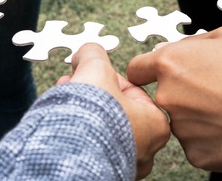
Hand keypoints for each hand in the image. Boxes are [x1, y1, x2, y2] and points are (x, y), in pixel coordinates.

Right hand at [56, 44, 169, 179]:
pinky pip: (92, 148)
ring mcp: (126, 165)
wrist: (69, 152)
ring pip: (104, 130)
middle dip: (93, 95)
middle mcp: (146, 150)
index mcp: (157, 125)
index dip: (107, 78)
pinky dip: (80, 133)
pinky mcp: (104, 173)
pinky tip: (64, 124)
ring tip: (65, 103)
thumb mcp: (95, 68)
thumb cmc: (93, 117)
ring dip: (85, 113)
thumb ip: (94, 55)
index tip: (91, 74)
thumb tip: (88, 52)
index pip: (132, 91)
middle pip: (117, 111)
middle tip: (74, 86)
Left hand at [126, 27, 221, 173]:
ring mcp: (180, 129)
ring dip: (198, 116)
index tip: (155, 74)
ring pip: (182, 121)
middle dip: (182, 94)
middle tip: (214, 91)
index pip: (137, 69)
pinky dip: (211, 138)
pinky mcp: (196, 154)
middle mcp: (168, 97)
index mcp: (171, 64)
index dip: (147, 71)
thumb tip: (177, 49)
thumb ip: (194, 42)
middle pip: (163, 96)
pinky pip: (197, 143)